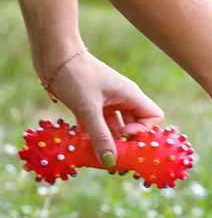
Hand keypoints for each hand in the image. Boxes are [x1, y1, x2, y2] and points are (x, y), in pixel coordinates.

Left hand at [46, 51, 164, 167]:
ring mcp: (106, 102)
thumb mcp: (88, 108)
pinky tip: (82, 145)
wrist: (52, 54)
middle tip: (112, 158)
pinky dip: (91, 136)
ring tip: (95, 156)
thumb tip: (110, 162)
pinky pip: (96, 125)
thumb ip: (100, 136)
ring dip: (106, 141)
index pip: (153, 117)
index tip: (124, 136)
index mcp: (130, 95)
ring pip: (113, 128)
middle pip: (133, 126)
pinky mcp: (90, 105)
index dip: (143, 131)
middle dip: (124, 143)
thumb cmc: (75, 74)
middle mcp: (122, 99)